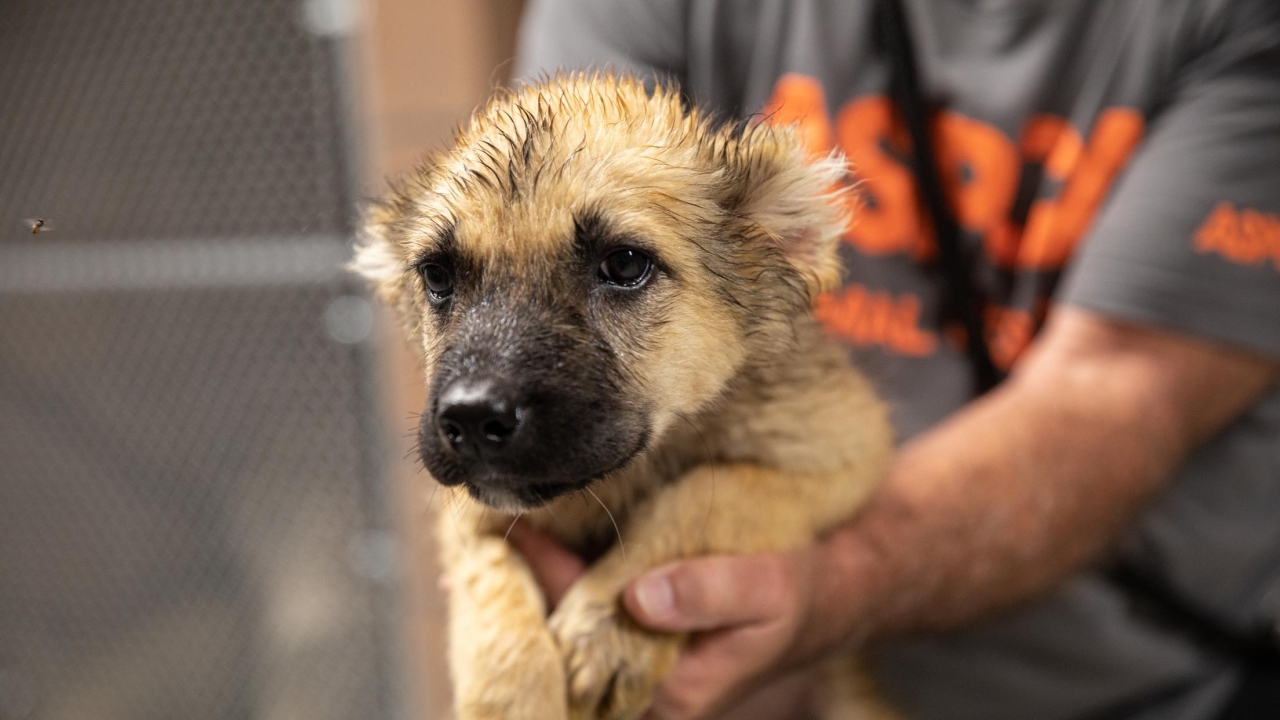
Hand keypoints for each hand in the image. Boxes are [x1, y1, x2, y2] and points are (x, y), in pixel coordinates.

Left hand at [508, 521, 835, 719]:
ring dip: (546, 587)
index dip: (554, 595)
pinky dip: (568, 582)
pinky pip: (588, 619)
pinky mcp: (640, 641)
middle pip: (566, 649)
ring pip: (571, 636)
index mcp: (669, 695)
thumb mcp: (768, 590)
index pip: (585, 654)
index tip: (529, 541)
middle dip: (536, 593)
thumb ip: (711, 593)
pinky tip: (546, 546)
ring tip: (515, 532)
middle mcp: (644, 693)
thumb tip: (642, 597)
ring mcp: (638, 670)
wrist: (825, 598)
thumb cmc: (799, 597)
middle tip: (507, 529)